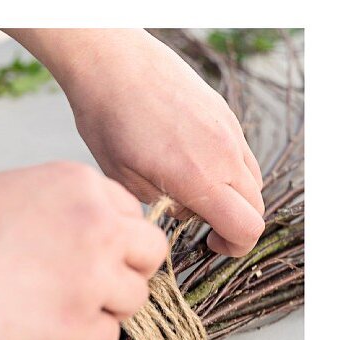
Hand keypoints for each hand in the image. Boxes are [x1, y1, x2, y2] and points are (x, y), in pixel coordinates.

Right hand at [0, 162, 167, 339]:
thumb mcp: (13, 194)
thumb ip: (63, 207)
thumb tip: (96, 234)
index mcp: (80, 185)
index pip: (132, 215)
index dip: (114, 240)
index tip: (91, 255)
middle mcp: (97, 226)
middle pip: (150, 254)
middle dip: (128, 272)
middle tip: (95, 285)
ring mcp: (91, 277)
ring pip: (134, 299)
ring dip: (105, 308)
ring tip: (59, 306)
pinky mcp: (77, 324)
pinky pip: (107, 336)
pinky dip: (82, 339)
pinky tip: (47, 326)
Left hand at [8, 29, 264, 256]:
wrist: (114, 65)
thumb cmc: (109, 121)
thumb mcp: (122, 179)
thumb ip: (159, 204)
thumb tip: (180, 212)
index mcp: (198, 177)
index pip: (245, 226)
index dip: (234, 247)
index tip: (210, 249)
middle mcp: (223, 154)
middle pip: (254, 206)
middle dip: (233, 226)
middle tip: (200, 232)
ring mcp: (228, 131)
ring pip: (251, 180)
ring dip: (231, 199)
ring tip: (190, 198)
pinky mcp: (224, 115)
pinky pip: (241, 155)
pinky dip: (227, 173)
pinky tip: (190, 169)